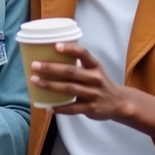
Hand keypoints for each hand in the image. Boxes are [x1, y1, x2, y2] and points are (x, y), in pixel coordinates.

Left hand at [31, 42, 154, 144]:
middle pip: (71, 72)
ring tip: (35, 82)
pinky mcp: (91, 108)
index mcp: (95, 66)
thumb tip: (50, 56)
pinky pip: (73, 108)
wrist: (120, 103)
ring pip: (69, 89)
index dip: (70, 49)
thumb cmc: (100, 83)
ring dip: (50, 86)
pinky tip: (48, 107)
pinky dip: (60, 108)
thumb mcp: (94, 70)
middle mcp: (95, 79)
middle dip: (51, 68)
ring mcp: (93, 94)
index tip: (55, 45)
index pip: (83, 54)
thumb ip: (78, 65)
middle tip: (35, 65)